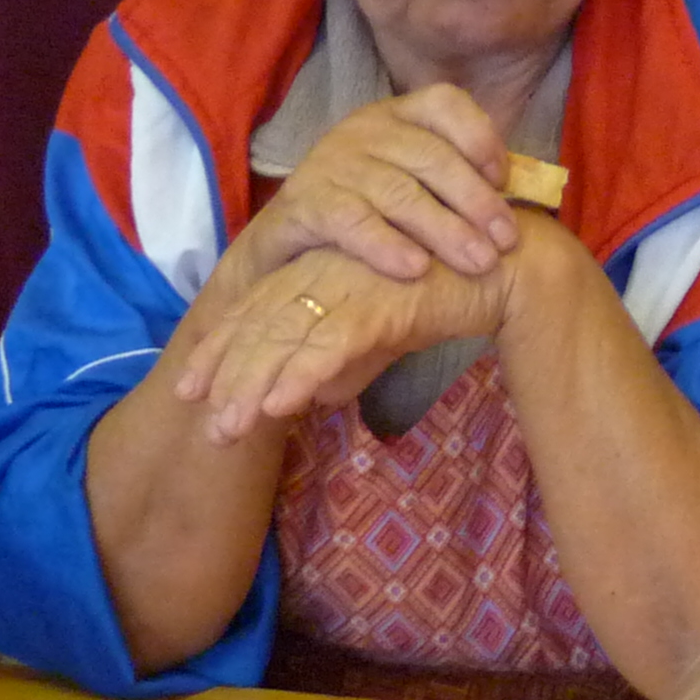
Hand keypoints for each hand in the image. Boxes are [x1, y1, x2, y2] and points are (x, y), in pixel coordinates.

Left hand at [171, 242, 517, 441]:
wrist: (506, 268)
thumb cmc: (446, 293)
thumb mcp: (386, 334)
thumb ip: (350, 361)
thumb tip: (318, 398)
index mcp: (319, 275)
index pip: (256, 313)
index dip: (222, 351)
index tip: (193, 389)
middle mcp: (324, 274)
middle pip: (260, 330)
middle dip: (228, 380)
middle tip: (208, 428)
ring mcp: (348, 284)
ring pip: (285, 340)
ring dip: (253, 387)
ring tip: (229, 431)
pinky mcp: (379, 300)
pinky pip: (330, 343)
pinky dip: (301, 374)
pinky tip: (279, 406)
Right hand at [222, 81, 514, 292]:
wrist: (291, 254)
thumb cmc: (373, 221)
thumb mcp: (418, 190)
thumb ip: (462, 184)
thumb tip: (532, 191)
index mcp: (397, 116)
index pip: (444, 103)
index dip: (480, 136)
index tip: (507, 180)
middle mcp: (363, 130)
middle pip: (430, 155)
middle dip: (475, 200)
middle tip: (507, 241)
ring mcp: (330, 163)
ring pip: (398, 192)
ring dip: (444, 230)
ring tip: (479, 263)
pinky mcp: (304, 202)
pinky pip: (351, 221)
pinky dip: (386, 245)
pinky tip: (417, 269)